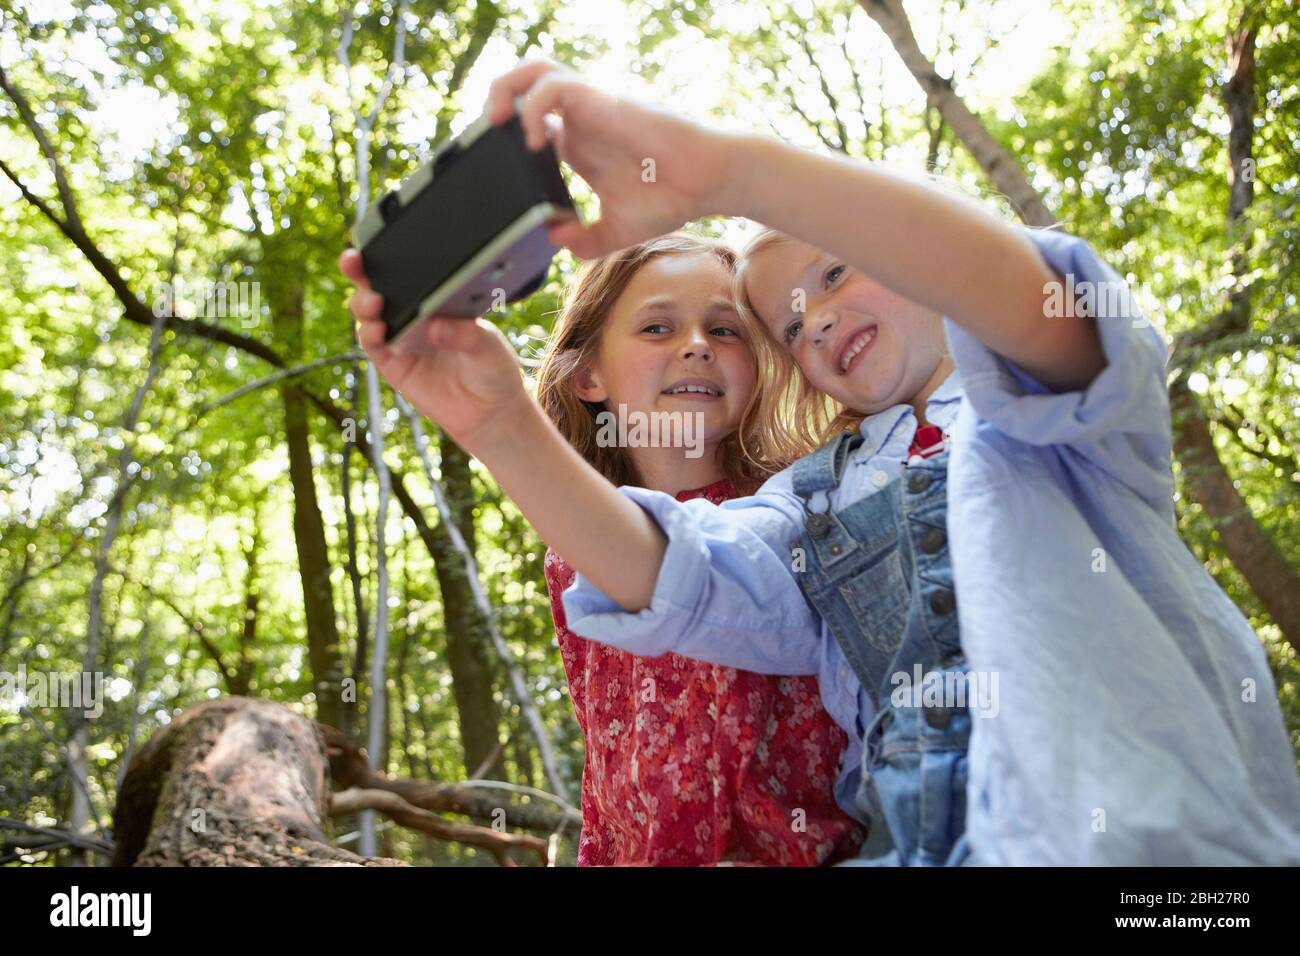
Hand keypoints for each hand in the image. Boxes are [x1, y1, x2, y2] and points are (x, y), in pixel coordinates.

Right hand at [340, 249, 531, 451]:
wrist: (491, 412)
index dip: (390, 255)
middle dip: (360, 269)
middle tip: (353, 261)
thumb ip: (466, 333)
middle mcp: (415, 315)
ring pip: (369, 313)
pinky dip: (370, 334)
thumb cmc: (493, 369)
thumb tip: (436, 325)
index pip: (410, 272)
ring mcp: (401, 338)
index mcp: (438, 300)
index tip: (379, 240)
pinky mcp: (394, 364)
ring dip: (363, 303)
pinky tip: (376, 329)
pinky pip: (374, 345)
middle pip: (379, 286)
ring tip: (375, 302)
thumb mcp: (489, 346)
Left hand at [485, 59, 738, 257]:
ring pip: (535, 70)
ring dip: (508, 88)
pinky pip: (554, 87)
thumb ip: (583, 239)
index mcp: (578, 144)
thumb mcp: (615, 231)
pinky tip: (535, 141)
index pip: (528, 120)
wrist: (708, 181)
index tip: (492, 162)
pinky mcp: (603, 102)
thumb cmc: (670, 198)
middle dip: (497, 98)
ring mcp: (591, 106)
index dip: (503, 134)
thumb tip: (551, 238)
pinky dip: (534, 108)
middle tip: (487, 134)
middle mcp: (580, 120)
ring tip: (498, 122)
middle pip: (526, 83)